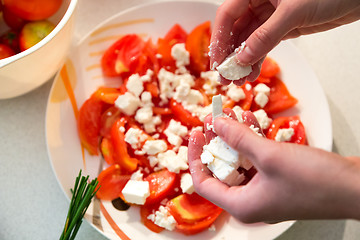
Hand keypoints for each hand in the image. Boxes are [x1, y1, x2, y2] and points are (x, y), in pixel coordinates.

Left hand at [188, 111, 359, 222]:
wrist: (356, 188)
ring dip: (237, 138)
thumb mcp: (270, 156)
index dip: (195, 156)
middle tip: (216, 119)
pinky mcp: (277, 181)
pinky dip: (253, 142)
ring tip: (234, 114)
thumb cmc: (316, 181)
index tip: (197, 133)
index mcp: (241, 205)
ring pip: (240, 161)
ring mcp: (264, 191)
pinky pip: (256, 160)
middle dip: (218, 141)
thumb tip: (215, 124)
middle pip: (221, 169)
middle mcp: (250, 201)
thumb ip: (238, 138)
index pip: (203, 182)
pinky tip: (252, 122)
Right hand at [210, 0, 359, 83]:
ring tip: (237, 79)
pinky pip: (262, 45)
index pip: (228, 14)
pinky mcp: (281, 27)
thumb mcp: (293, 12)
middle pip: (235, 29)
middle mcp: (259, 1)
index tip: (217, 61)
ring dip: (242, 61)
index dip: (220, 39)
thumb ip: (266, 36)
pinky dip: (257, 59)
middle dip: (229, 54)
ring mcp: (269, 15)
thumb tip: (244, 58)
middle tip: (224, 75)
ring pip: (248, 40)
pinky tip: (252, 72)